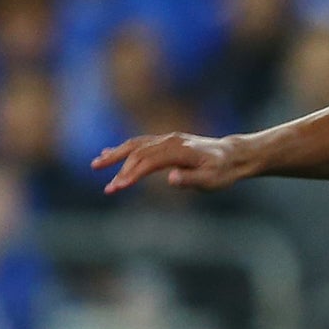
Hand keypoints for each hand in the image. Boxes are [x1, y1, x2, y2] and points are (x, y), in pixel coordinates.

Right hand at [93, 132, 251, 194]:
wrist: (233, 155)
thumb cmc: (223, 170)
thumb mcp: (212, 179)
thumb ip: (191, 179)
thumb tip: (171, 178)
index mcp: (178, 150)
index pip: (148, 161)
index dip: (131, 174)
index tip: (117, 187)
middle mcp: (169, 141)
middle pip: (137, 153)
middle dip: (120, 170)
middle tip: (108, 189)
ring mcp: (166, 139)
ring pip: (135, 145)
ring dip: (114, 154)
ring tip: (95, 165)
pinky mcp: (166, 141)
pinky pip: (140, 143)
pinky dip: (123, 149)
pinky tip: (109, 153)